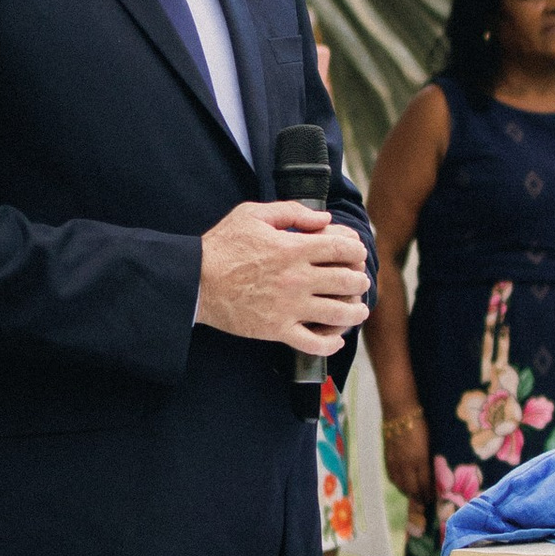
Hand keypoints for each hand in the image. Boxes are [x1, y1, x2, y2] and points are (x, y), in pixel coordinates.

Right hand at [196, 203, 369, 354]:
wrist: (194, 281)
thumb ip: (291, 212)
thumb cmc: (222, 245)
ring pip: (338, 314)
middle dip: (359, 281)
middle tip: (360, 282)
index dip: (356, 250)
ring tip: (359, 311)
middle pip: (347, 281)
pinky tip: (335, 339)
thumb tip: (324, 218)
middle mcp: (297, 279)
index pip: (342, 249)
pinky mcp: (277, 329)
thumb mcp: (253, 214)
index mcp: (294, 248)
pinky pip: (314, 343)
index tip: (357, 254)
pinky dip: (330, 343)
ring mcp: (289, 307)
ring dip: (355, 312)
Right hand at [381, 404, 432, 503]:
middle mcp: (407, 464)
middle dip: (418, 497)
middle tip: (423, 503)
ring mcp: (395, 462)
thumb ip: (428, 460)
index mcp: (420, 460)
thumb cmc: (420, 424)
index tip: (432, 500)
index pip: (424, 483)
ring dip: (407, 492)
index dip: (427, 494)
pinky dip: (397, 483)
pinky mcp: (387, 458)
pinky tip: (401, 484)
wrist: (399, 413)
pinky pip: (392, 476)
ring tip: (413, 496)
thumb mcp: (429, 443)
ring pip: (400, 484)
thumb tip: (430, 473)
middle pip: (411, 488)